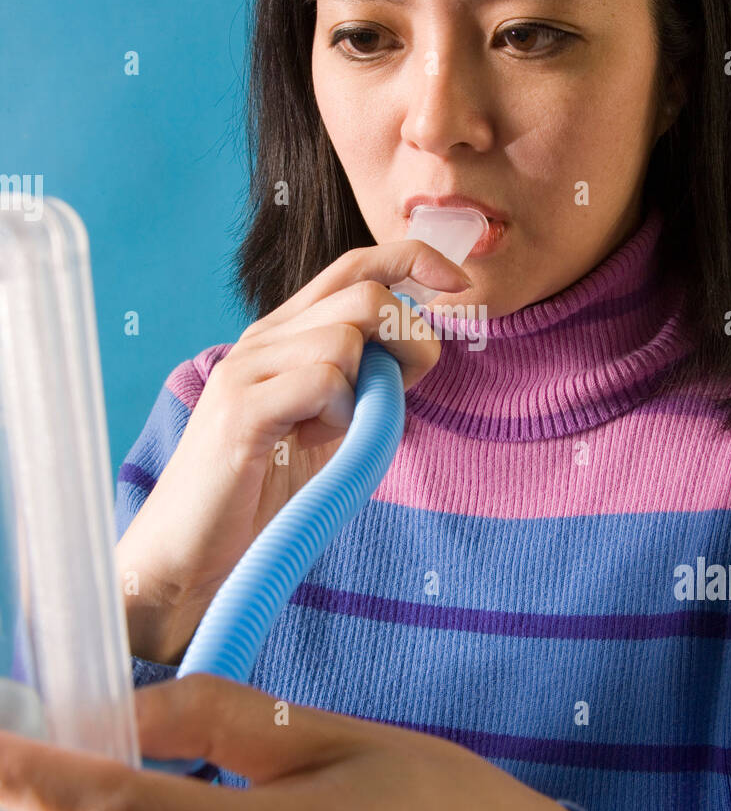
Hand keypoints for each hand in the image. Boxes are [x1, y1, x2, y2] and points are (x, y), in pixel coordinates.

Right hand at [119, 238, 470, 663]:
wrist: (190, 550)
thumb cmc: (262, 491)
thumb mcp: (330, 425)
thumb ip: (367, 382)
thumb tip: (419, 351)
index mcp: (285, 334)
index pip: (357, 265)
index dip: (414, 260)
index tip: (459, 286)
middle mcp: (264, 337)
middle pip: (364, 293)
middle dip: (410, 339)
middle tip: (398, 394)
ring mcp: (247, 368)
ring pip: (346, 338)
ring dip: (363, 393)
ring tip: (328, 434)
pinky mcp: (241, 408)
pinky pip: (321, 380)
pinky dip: (336, 415)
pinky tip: (309, 445)